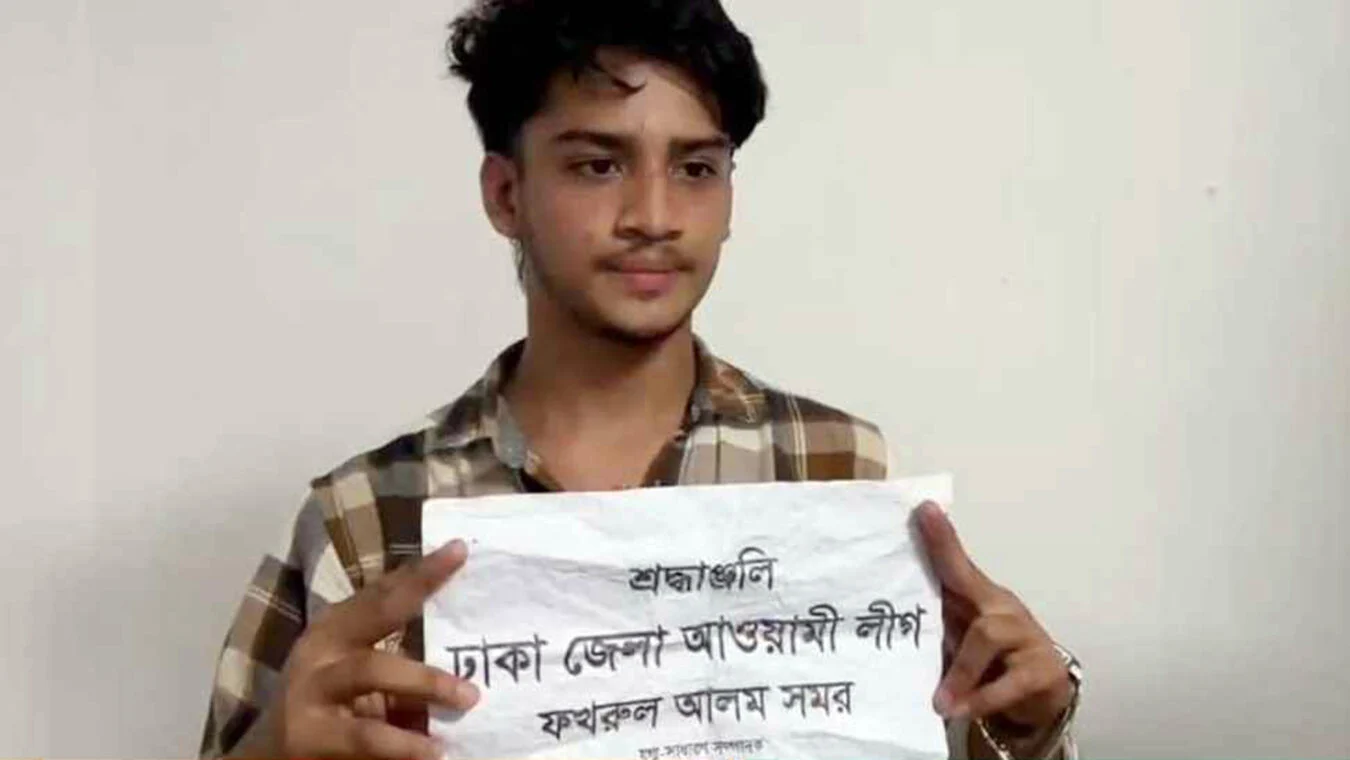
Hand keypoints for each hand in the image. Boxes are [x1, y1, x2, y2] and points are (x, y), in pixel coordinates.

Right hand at [254, 540, 479, 759]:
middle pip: (373, 662)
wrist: (269, 750)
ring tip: (443, 744)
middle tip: (471, 695)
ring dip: (409, 728)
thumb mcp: (358, 665)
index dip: (420, 575)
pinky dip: (397, 752)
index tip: (458, 551)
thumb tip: (467, 643)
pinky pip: (361, 745)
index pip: (382, 597)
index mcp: (334, 629)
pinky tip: (428, 756)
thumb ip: (398, 649)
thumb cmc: (329, 698)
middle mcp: (317, 660)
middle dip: (422, 679)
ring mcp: (307, 704)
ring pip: (365, 714)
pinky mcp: (306, 743)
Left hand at [916, 502, 1073, 730]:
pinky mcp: (1042, 670)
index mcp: (978, 597)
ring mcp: (1025, 635)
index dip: (940, 537)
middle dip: (944, 566)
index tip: (922, 510)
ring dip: (959, 671)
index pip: (955, 563)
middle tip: (914, 579)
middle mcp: (1000, 607)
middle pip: (969, 582)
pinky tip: (961, 711)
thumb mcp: (960, 641)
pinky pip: (1010, 682)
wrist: (1043, 695)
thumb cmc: (992, 661)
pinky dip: (982, 698)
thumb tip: (888, 617)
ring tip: (940, 701)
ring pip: (986, 635)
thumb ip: (933, 626)